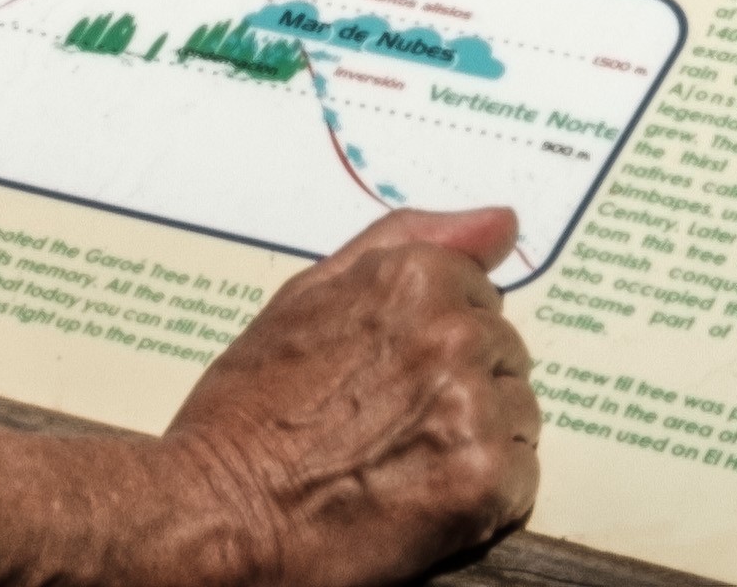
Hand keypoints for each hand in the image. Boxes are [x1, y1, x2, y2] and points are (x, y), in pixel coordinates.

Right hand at [146, 209, 539, 586]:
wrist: (216, 512)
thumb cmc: (249, 412)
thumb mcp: (309, 295)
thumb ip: (410, 241)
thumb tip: (501, 223)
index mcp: (415, 278)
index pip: (482, 297)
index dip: (437, 343)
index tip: (396, 374)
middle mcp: (452, 333)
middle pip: (505, 354)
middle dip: (464, 387)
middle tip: (392, 424)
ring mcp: (471, 408)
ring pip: (518, 416)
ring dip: (478, 440)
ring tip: (405, 461)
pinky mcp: (481, 480)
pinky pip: (521, 480)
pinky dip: (483, 498)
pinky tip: (423, 497)